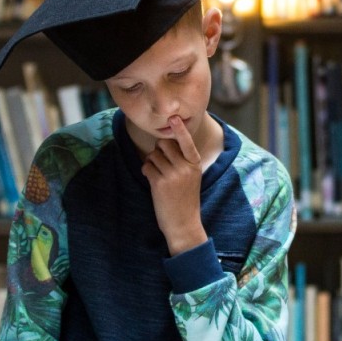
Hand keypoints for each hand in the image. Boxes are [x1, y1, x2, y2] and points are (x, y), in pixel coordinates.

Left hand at [142, 116, 207, 254]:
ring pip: (153, 155)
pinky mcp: (160, 183)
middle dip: (159, 149)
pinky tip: (152, 181)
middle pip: (164, 144)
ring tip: (158, 175)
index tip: (174, 117)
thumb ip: (183, 160)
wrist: (184, 223)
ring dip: (151, 162)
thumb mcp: (192, 177)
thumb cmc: (186, 199)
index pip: (187, 142)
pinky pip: (147, 166)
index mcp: (195, 163)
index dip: (179, 129)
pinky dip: (146, 171)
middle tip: (161, 162)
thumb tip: (165, 143)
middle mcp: (185, 167)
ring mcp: (173, 175)